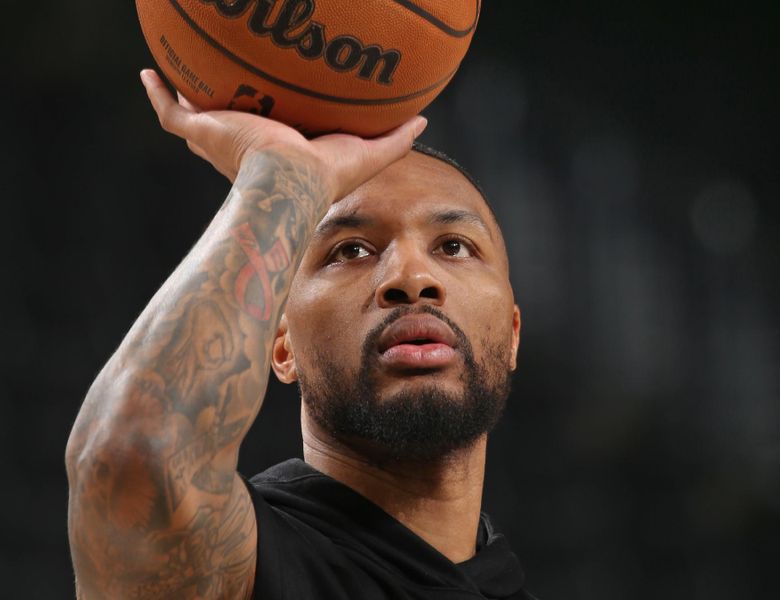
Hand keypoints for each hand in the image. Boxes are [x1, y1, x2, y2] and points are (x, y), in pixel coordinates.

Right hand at [140, 70, 426, 200]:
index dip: (266, 128)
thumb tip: (424, 120)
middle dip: (224, 115)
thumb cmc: (326, 178)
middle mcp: (243, 149)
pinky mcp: (204, 130)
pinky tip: (149, 72)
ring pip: (195, 118)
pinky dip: (158, 93)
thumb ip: (395, 139)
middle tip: (224, 94)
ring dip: (189, 99)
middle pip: (228, 129)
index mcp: (275, 155)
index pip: (267, 140)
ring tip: (179, 76)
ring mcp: (219, 139)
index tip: (268, 115)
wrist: (291, 180)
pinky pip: (171, 111)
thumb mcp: (368, 153)